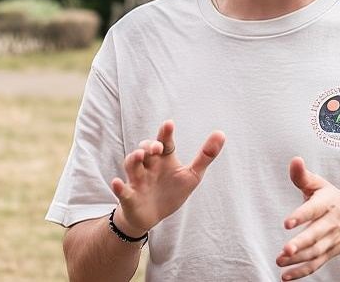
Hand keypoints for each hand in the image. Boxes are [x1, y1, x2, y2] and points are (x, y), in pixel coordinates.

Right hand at [110, 120, 224, 235]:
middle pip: (145, 150)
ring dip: (134, 159)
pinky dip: (119, 187)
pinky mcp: (129, 196)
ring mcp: (137, 180)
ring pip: (131, 165)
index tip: (169, 124)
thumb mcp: (192, 175)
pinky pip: (122, 190)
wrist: (153, 216)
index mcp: (164, 159)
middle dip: (149, 146)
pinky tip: (117, 183)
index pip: (165, 143)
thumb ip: (205, 155)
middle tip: (156, 147)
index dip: (165, 134)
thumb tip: (222, 133)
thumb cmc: (171, 191)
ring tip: (140, 155)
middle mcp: (149, 166)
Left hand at [276, 157, 339, 279]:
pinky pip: (316, 264)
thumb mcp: (320, 185)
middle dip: (302, 243)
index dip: (301, 216)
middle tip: (286, 249)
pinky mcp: (328, 253)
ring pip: (316, 252)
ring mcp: (331, 240)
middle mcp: (331, 223)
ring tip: (280, 260)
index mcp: (327, 203)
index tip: (287, 223)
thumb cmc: (333, 200)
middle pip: (316, 235)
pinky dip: (301, 271)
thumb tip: (294, 160)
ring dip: (298, 259)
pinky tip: (286, 275)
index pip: (314, 209)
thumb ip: (303, 176)